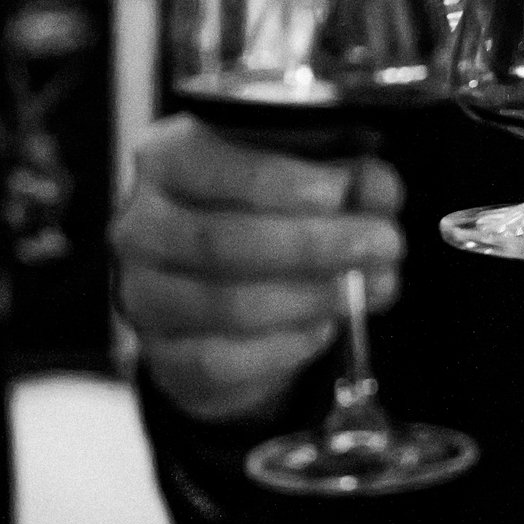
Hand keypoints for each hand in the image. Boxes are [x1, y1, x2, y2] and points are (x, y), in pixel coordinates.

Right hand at [111, 116, 401, 423]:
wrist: (215, 288)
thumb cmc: (257, 214)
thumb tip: (376, 187)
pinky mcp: (163, 357)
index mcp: (164, 162)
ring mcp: (143, 296)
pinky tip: (322, 327)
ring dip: (312, 297)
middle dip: (315, 244)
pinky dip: (285, 346)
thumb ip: (342, 175)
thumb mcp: (299, 176)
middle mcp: (140, 228)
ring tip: (370, 288)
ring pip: (227, 304)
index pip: (214, 168)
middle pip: (224, 241)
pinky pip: (222, 361)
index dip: (282, 182)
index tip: (343, 190)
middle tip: (383, 242)